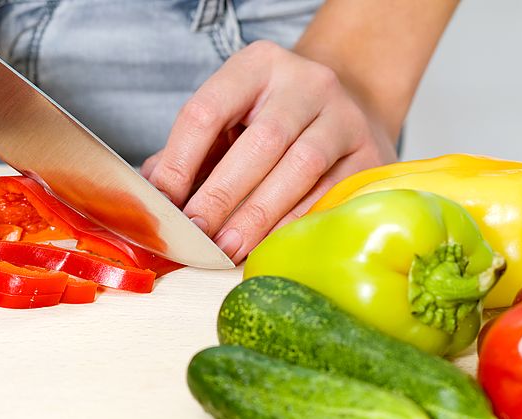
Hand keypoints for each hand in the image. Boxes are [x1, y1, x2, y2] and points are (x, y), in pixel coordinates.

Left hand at [141, 40, 396, 263]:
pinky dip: (294, 222)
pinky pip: (329, 192)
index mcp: (257, 66)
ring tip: (228, 248)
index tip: (164, 203)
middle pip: (259, 142)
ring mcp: (343, 115)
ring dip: (259, 215)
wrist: (345, 108)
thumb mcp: (229, 119)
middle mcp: (305, 83)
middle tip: (197, 235)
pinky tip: (268, 244)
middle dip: (222, 195)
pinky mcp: (369, 153)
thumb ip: (191, 152)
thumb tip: (152, 196)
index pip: (208, 111)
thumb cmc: (270, 121)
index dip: (181, 161)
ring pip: (299, 167)